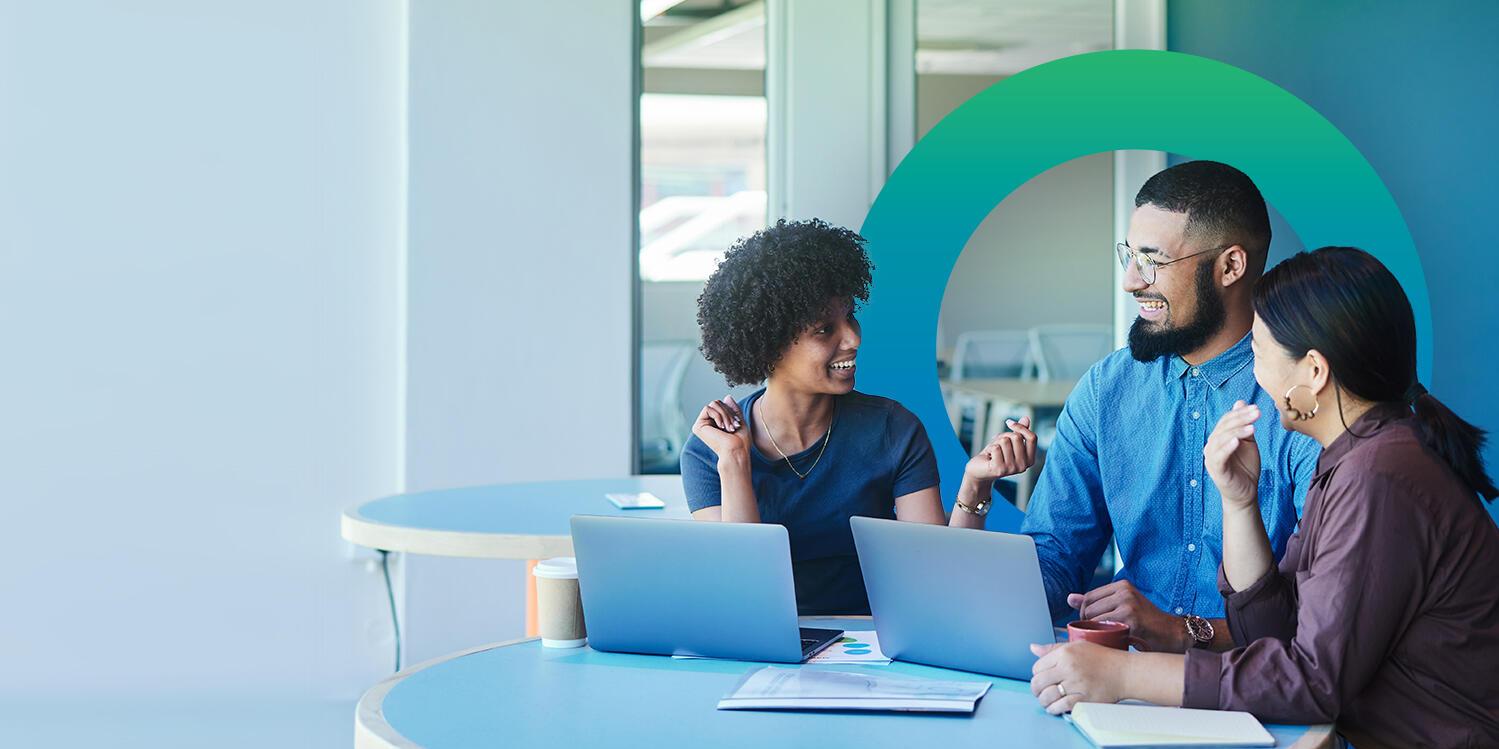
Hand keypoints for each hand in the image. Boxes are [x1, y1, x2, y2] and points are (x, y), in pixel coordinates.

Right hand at [691, 395, 750, 460]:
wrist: (736, 451)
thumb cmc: (740, 441)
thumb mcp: (738, 420)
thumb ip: (733, 409)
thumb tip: (727, 397)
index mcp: (716, 422)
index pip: (722, 404)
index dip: (731, 410)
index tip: (738, 423)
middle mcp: (707, 423)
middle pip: (717, 402)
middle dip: (728, 412)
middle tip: (734, 426)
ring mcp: (702, 424)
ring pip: (713, 404)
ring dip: (725, 415)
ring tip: (729, 428)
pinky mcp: (698, 426)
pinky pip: (708, 408)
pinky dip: (718, 416)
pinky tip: (721, 427)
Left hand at [963, 416, 1036, 481]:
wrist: (979, 470)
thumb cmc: (995, 454)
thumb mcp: (1009, 441)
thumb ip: (1019, 431)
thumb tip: (1026, 418)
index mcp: (1030, 460)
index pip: (1032, 438)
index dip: (1020, 427)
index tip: (1009, 422)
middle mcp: (1023, 466)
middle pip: (1017, 437)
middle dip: (1004, 436)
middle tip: (998, 445)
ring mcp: (1012, 469)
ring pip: (1005, 441)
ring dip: (995, 443)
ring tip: (993, 452)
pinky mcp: (999, 469)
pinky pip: (995, 447)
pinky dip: (989, 448)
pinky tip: (988, 457)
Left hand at [1029, 641, 1127, 714]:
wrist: (1124, 672)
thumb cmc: (1102, 658)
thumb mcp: (1077, 646)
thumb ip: (1053, 648)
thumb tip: (1033, 648)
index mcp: (1065, 653)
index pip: (1037, 667)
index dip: (1037, 675)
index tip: (1041, 679)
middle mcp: (1069, 667)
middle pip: (1039, 682)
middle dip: (1036, 690)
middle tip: (1039, 693)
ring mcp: (1076, 684)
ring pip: (1047, 696)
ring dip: (1043, 702)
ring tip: (1046, 702)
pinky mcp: (1085, 699)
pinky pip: (1061, 706)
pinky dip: (1054, 709)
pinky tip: (1055, 708)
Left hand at [1066, 580, 1183, 651]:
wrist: (1173, 634)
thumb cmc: (1147, 623)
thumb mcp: (1123, 606)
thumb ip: (1097, 602)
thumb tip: (1069, 598)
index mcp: (1122, 585)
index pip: (1088, 597)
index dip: (1085, 612)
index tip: (1091, 624)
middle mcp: (1124, 592)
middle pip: (1088, 608)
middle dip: (1087, 623)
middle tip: (1099, 634)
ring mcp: (1128, 605)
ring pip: (1093, 619)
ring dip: (1095, 632)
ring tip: (1107, 638)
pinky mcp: (1131, 620)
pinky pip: (1104, 629)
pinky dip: (1104, 637)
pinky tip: (1114, 641)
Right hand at [1204, 400, 1261, 510]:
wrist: (1245, 493)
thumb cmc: (1245, 467)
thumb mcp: (1248, 442)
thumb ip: (1244, 425)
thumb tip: (1239, 402)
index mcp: (1219, 438)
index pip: (1226, 421)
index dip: (1240, 413)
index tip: (1257, 408)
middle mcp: (1212, 446)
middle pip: (1223, 427)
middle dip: (1241, 419)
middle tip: (1257, 413)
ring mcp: (1212, 458)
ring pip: (1220, 439)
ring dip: (1236, 431)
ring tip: (1252, 428)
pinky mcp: (1215, 470)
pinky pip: (1219, 456)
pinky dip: (1227, 447)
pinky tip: (1238, 441)